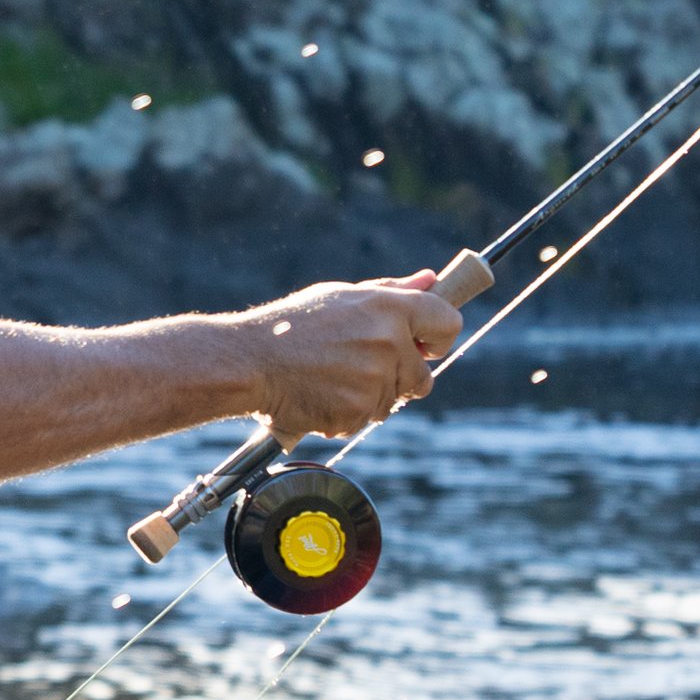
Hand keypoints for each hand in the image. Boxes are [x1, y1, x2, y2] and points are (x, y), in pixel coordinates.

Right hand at [249, 271, 464, 444]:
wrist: (250, 361)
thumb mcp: (343, 296)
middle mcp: (388, 343)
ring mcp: (374, 380)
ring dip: (371, 396)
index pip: (448, 323)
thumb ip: (392, 291)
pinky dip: (349, 413)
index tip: (424, 344)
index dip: (439, 337)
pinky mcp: (357, 411)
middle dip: (401, 377)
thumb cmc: (294, 325)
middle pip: (424, 377)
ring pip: (393, 401)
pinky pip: (367, 419)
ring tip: (333, 377)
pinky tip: (324, 394)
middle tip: (363, 367)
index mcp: (389, 308)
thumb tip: (431, 280)